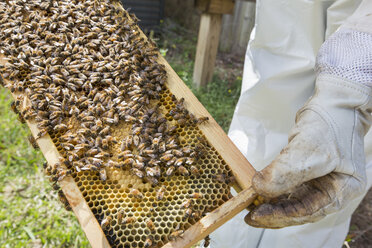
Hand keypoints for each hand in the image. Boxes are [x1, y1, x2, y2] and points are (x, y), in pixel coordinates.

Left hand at [244, 28, 371, 227]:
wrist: (336, 101)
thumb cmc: (330, 124)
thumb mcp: (308, 149)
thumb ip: (285, 172)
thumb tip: (259, 189)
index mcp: (342, 190)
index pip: (307, 212)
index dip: (279, 216)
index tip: (255, 216)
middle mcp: (333, 189)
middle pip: (299, 209)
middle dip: (274, 212)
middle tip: (249, 215)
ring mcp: (321, 181)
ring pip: (293, 199)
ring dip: (272, 202)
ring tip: (251, 204)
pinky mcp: (309, 171)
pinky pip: (290, 185)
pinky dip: (274, 188)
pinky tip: (260, 190)